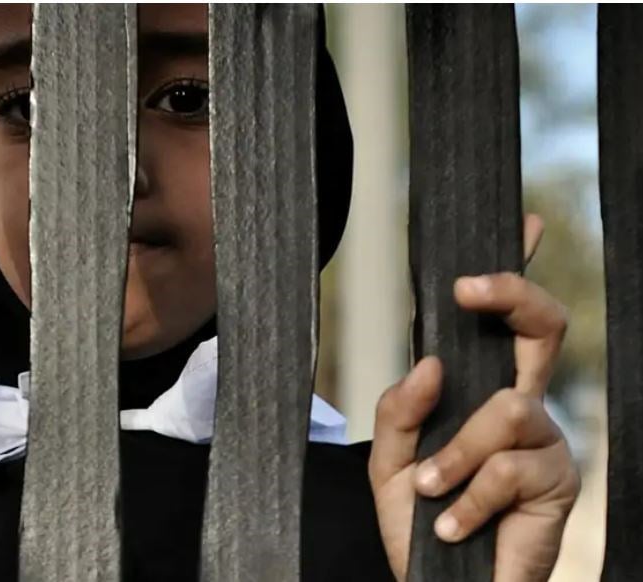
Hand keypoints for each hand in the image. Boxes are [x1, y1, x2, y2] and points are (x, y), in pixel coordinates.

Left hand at [369, 214, 579, 580]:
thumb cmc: (418, 520)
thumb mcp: (389, 461)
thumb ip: (400, 410)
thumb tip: (430, 363)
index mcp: (477, 391)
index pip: (502, 326)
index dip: (516, 274)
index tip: (520, 223)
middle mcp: (518, 405)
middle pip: (543, 327)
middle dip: (512, 296)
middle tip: (469, 290)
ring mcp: (542, 441)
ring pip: (508, 409)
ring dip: (456, 454)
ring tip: (429, 491)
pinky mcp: (557, 480)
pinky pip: (508, 468)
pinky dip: (467, 496)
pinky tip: (451, 523)